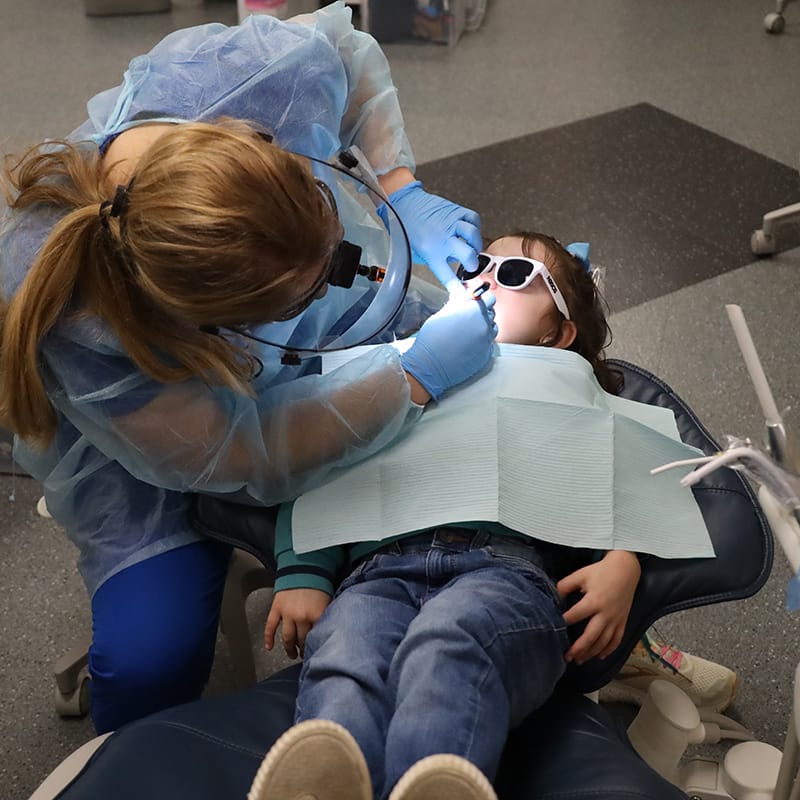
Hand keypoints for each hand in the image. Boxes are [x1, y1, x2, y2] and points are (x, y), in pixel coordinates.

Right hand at [264, 588, 330, 659]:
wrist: (305, 566)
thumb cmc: (318, 583)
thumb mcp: (328, 601)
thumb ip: (326, 618)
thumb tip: (327, 633)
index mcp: (316, 615)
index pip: (316, 638)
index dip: (316, 647)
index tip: (316, 652)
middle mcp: (301, 616)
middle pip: (301, 640)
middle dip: (303, 649)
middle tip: (304, 655)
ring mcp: (287, 613)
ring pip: (287, 638)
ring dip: (289, 648)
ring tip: (292, 654)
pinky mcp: (276, 608)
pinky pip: (270, 627)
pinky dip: (268, 638)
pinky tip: (269, 647)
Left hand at [386, 181, 481, 291]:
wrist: (404, 204)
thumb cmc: (408, 228)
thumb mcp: (416, 253)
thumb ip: (434, 262)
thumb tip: (449, 270)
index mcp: (431, 252)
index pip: (448, 276)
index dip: (458, 288)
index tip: (463, 293)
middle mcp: (443, 238)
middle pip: (468, 255)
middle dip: (472, 265)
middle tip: (470, 266)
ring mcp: (451, 223)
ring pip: (474, 235)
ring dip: (476, 245)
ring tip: (472, 248)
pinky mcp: (456, 210)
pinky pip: (474, 218)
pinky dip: (476, 226)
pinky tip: (471, 231)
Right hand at [401, 292, 497, 399]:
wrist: (430, 365)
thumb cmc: (432, 340)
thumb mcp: (443, 312)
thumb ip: (459, 301)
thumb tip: (464, 294)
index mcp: (475, 310)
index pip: (489, 297)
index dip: (481, 299)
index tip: (475, 301)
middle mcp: (485, 324)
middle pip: (491, 313)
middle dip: (481, 313)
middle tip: (466, 317)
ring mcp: (487, 341)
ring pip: (491, 329)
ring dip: (482, 327)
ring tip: (465, 332)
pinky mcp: (486, 354)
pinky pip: (488, 344)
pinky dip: (480, 342)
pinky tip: (467, 344)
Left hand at [557, 550, 640, 664]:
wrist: (626, 569)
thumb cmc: (601, 571)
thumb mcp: (580, 575)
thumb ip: (565, 585)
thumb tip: (553, 596)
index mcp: (594, 601)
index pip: (575, 616)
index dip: (563, 623)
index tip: (553, 630)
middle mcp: (606, 613)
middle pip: (591, 636)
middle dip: (578, 648)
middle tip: (567, 657)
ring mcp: (616, 619)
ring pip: (604, 641)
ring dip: (591, 652)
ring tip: (580, 660)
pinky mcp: (623, 621)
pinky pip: (617, 639)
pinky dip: (609, 650)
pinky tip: (600, 656)